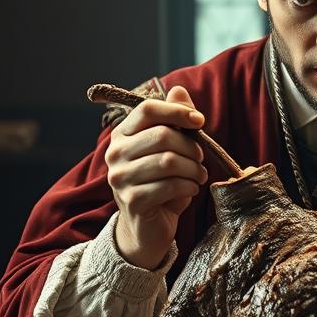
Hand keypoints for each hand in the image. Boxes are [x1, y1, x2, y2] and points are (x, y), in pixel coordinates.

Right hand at [105, 85, 208, 269]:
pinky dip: (189, 186)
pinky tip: (191, 189)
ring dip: (193, 168)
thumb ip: (175, 119)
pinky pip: (170, 185)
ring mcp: (120, 178)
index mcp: (123, 134)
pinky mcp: (132, 201)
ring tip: (198, 175)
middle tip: (201, 158)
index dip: (177, 111)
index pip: (148, 109)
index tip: (200, 121)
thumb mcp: (171, 148)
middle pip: (163, 135)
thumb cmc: (161, 182)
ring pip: (168, 161)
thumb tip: (179, 89)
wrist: (147, 226)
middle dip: (191, 146)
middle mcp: (115, 153)